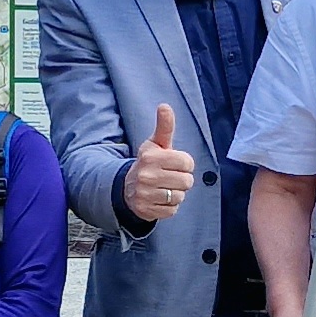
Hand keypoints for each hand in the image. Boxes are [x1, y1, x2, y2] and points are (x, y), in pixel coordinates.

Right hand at [122, 103, 196, 222]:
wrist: (128, 187)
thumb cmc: (149, 163)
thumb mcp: (156, 144)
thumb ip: (164, 126)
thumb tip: (164, 106)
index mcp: (151, 157)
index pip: (187, 163)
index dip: (185, 164)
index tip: (174, 164)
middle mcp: (146, 175)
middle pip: (186, 181)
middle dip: (182, 180)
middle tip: (170, 177)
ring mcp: (145, 194)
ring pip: (180, 197)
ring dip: (176, 194)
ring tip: (164, 188)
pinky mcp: (146, 210)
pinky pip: (172, 210)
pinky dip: (169, 206)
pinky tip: (159, 199)